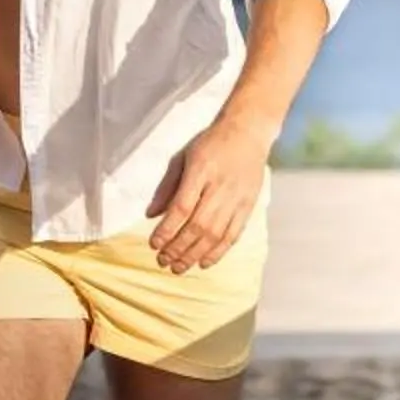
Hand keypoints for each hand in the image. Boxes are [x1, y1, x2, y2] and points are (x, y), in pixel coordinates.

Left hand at [146, 114, 270, 274]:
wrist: (248, 132)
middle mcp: (220, 186)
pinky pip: (233, 234)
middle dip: (177, 248)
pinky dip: (218, 252)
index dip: (167, 230)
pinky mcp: (248, 205)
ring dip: (194, 255)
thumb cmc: (211, 143)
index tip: (153, 244)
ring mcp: (237, 198)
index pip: (181, 207)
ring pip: (215, 234)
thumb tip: (150, 215)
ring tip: (178, 267)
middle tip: (162, 261)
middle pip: (198, 226)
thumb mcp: (183, 156)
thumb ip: (167, 186)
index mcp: (201, 170)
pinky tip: (204, 263)